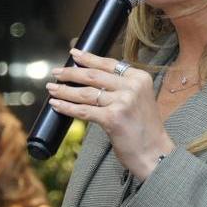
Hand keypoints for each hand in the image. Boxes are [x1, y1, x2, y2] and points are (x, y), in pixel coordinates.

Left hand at [45, 49, 174, 180]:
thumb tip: (89, 76)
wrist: (154, 152)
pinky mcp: (112, 118)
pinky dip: (66, 107)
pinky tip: (56, 105)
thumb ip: (120, 86)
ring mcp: (122, 102)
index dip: (88, 58)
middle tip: (56, 72)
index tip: (73, 54)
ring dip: (64, 90)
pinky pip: (82, 110)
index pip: (108, 63)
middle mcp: (132, 87)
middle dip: (71, 73)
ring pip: (85, 93)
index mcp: (139, 78)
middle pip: (93, 75)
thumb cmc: (143, 127)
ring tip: (52, 88)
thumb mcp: (138, 99)